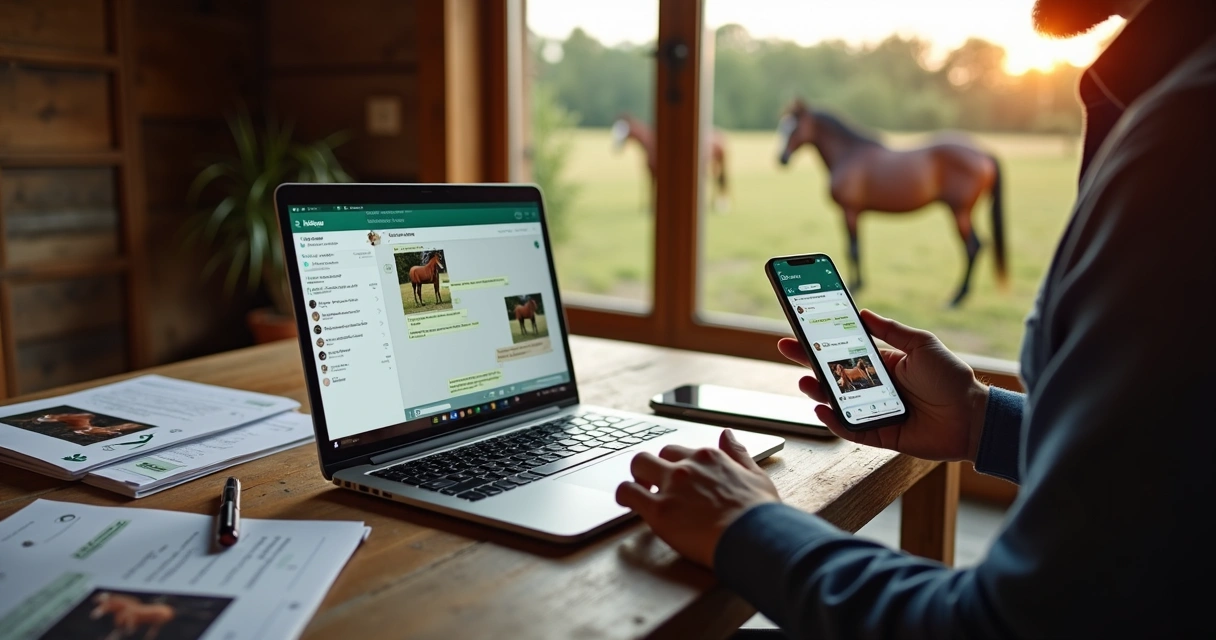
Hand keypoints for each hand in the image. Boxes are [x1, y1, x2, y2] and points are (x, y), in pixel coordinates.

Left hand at [615, 430, 779, 567]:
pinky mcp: (659, 509)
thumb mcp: (756, 475)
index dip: (677, 465)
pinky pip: (628, 493)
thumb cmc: (760, 514)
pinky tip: (626, 502)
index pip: (682, 452)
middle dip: (654, 467)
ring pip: (639, 465)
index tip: (677, 478)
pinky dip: (623, 495)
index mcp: (710, 458)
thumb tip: (728, 434)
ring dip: (636, 476)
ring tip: (638, 491)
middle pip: (657, 454)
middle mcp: (688, 466)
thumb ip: (738, 454)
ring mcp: (672, 486)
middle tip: (654, 484)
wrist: (755, 537)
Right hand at [778, 309, 989, 461]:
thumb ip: (891, 330)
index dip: (821, 340)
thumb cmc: (952, 378)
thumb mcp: (921, 344)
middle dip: (808, 361)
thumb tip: (862, 312)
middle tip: (787, 348)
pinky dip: (834, 421)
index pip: (843, 350)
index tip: (800, 326)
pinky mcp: (879, 435)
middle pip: (832, 375)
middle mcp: (874, 387)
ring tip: (805, 381)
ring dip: (817, 391)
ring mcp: (874, 411)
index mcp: (882, 364)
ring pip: (836, 402)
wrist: (973, 417)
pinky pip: (850, 429)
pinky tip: (823, 410)